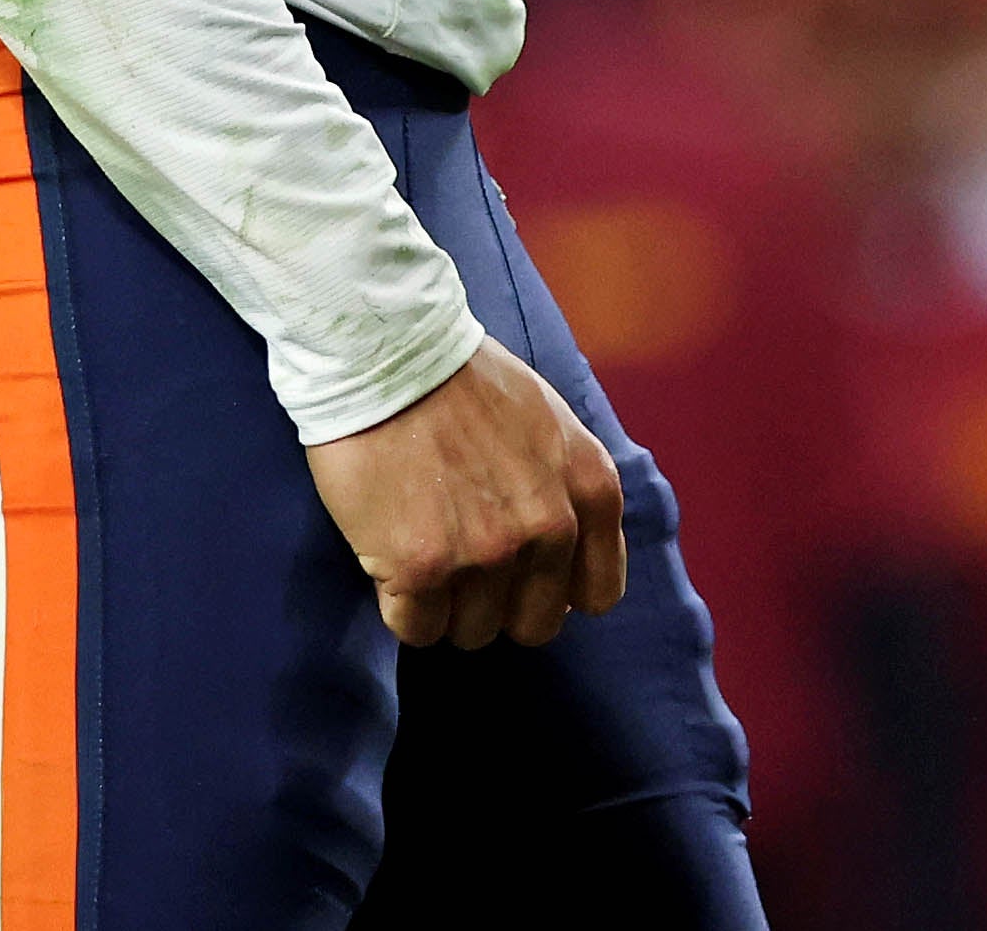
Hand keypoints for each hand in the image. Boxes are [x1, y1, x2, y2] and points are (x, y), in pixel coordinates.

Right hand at [304, 337, 626, 647]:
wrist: (388, 354)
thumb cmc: (464, 383)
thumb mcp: (553, 425)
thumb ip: (569, 490)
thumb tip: (567, 563)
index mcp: (591, 489)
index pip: (597, 593)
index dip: (554, 590)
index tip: (523, 575)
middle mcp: (549, 527)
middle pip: (533, 625)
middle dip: (499, 604)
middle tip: (463, 562)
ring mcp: (486, 552)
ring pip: (472, 632)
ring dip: (446, 605)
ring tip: (423, 546)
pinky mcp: (422, 569)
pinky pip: (417, 630)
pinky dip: (401, 606)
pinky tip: (391, 557)